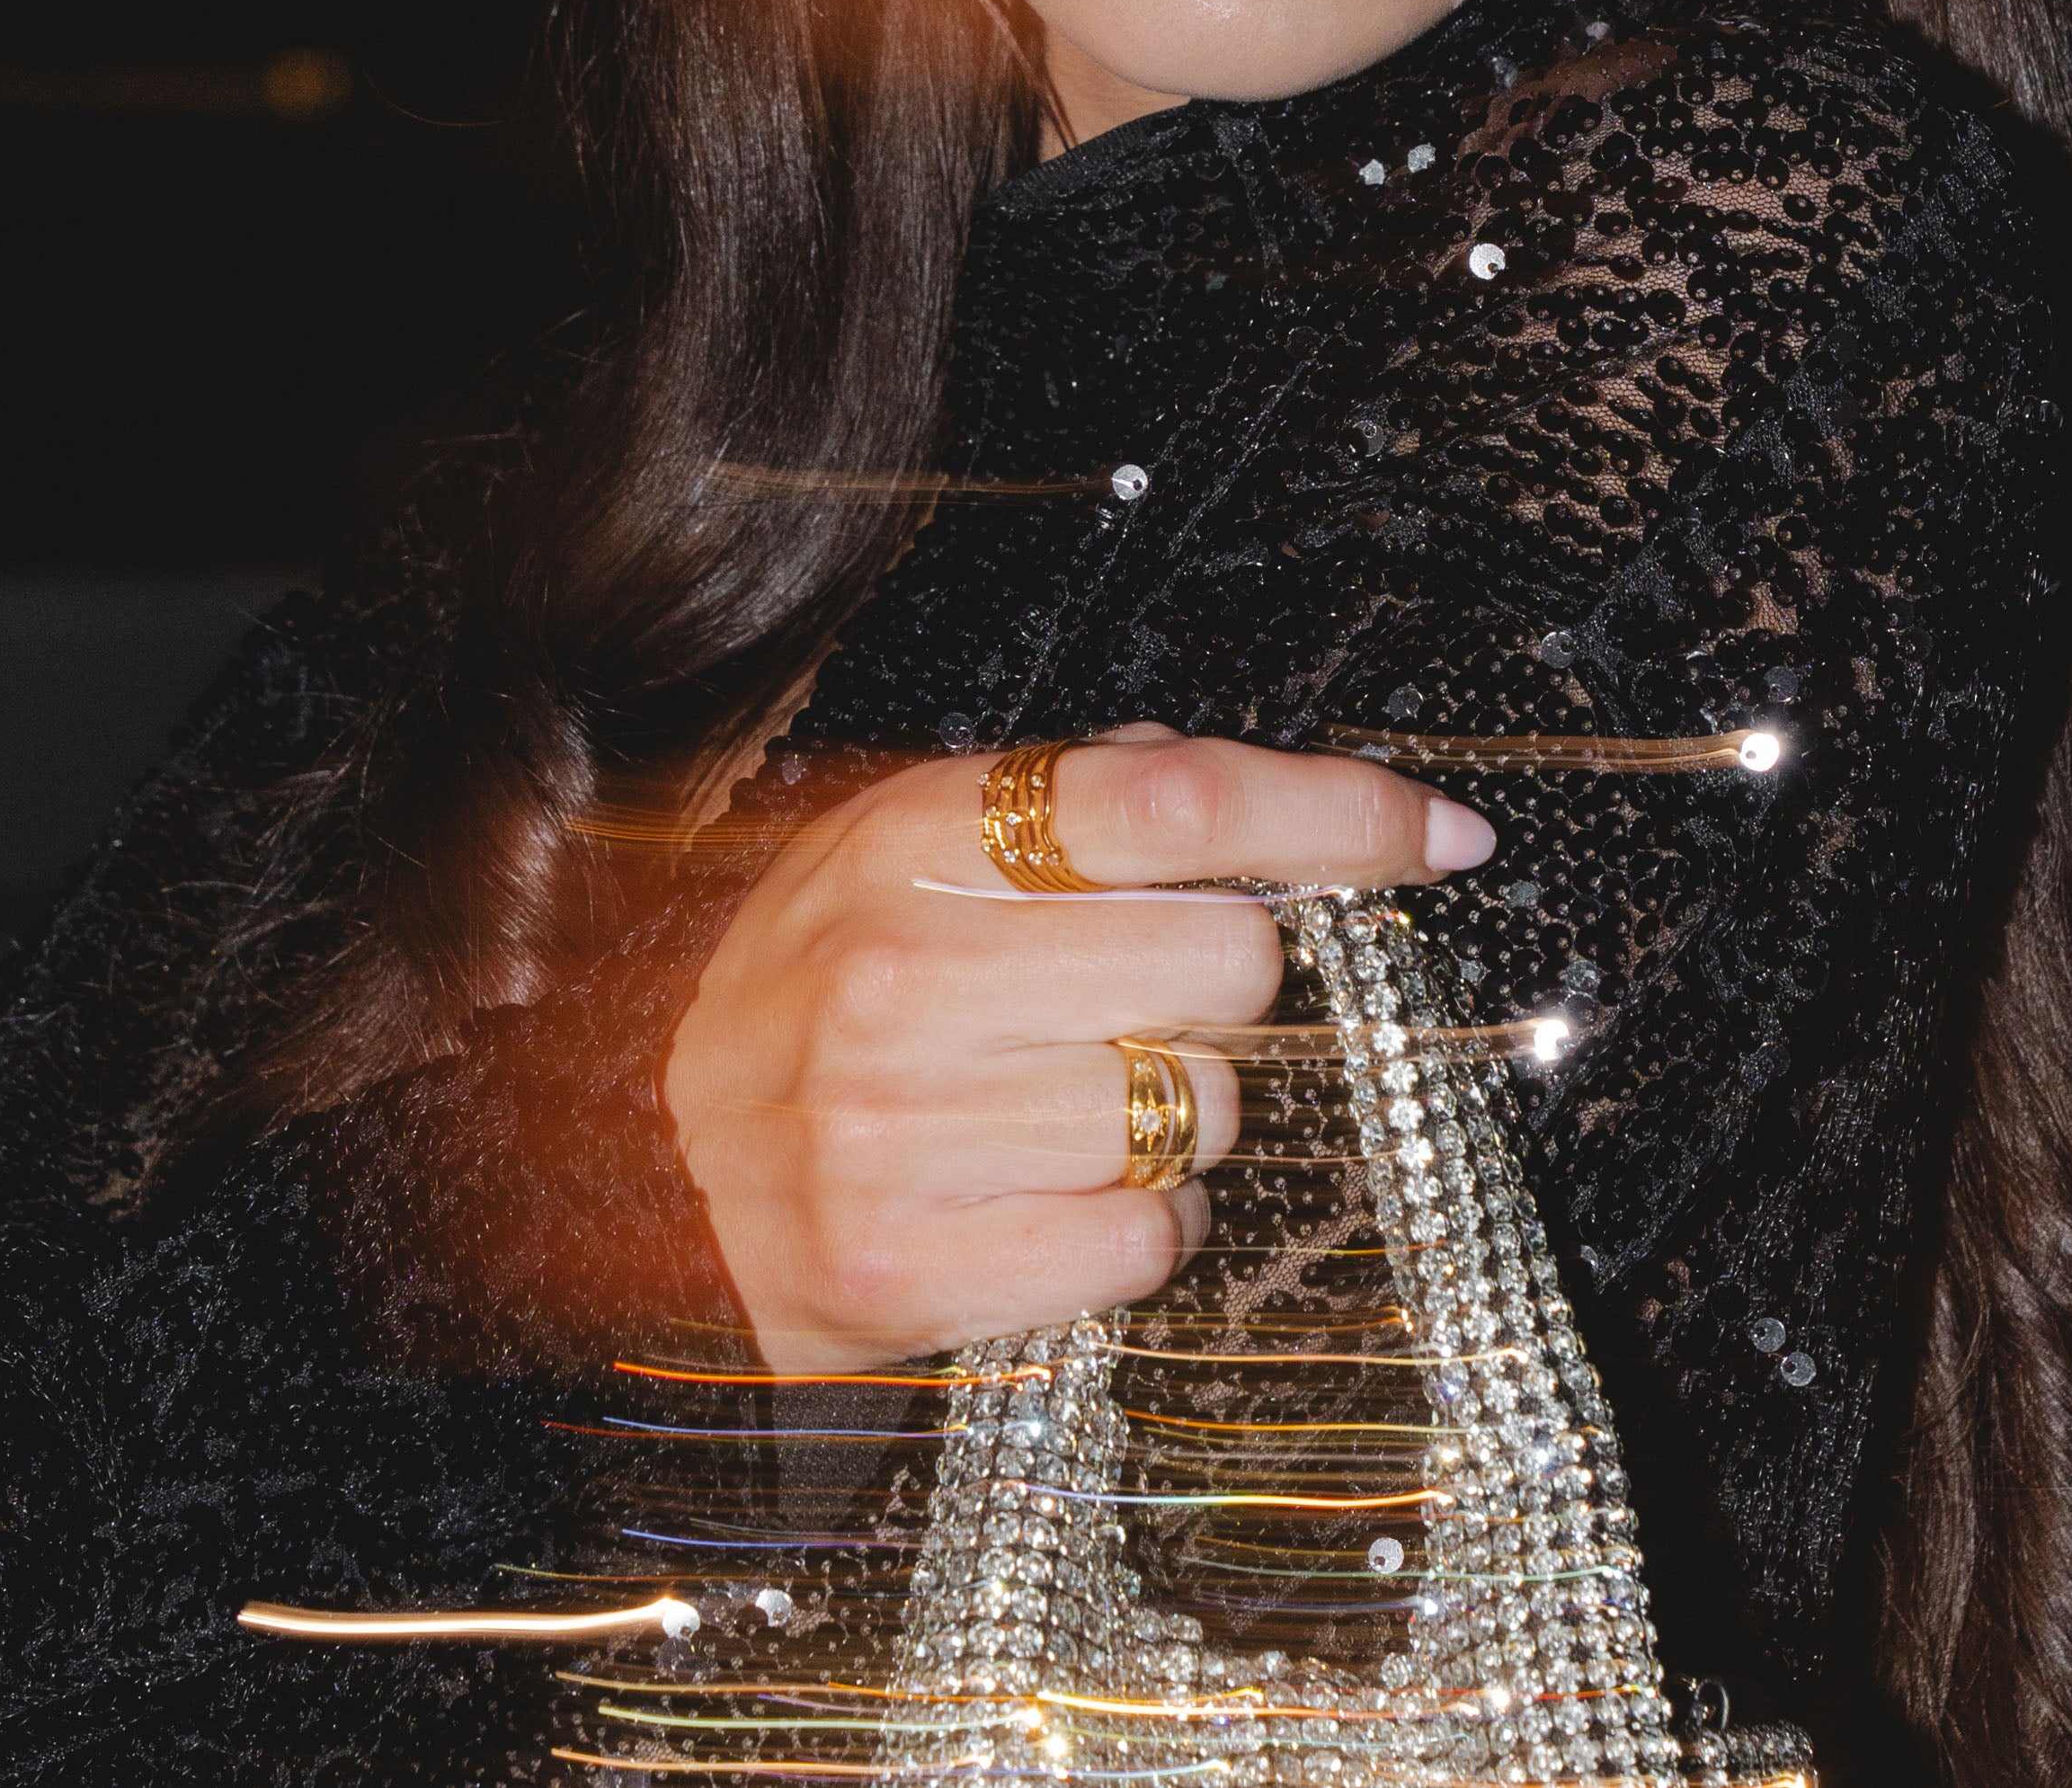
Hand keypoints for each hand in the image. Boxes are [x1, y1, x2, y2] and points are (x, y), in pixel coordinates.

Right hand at [662, 728, 1494, 1370]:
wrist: (625, 1164)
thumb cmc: (815, 982)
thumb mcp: (915, 844)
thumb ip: (1087, 801)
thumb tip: (1301, 810)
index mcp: (916, 836)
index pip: (1177, 798)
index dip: (1337, 812)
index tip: (1445, 837)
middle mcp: (904, 972)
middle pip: (1226, 964)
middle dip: (1220, 987)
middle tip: (1134, 1002)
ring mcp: (896, 1131)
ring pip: (1202, 1110)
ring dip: (1179, 1113)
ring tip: (1066, 1102)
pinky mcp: (904, 1274)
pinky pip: (1145, 1239)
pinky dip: (1135, 1224)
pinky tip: (1050, 1195)